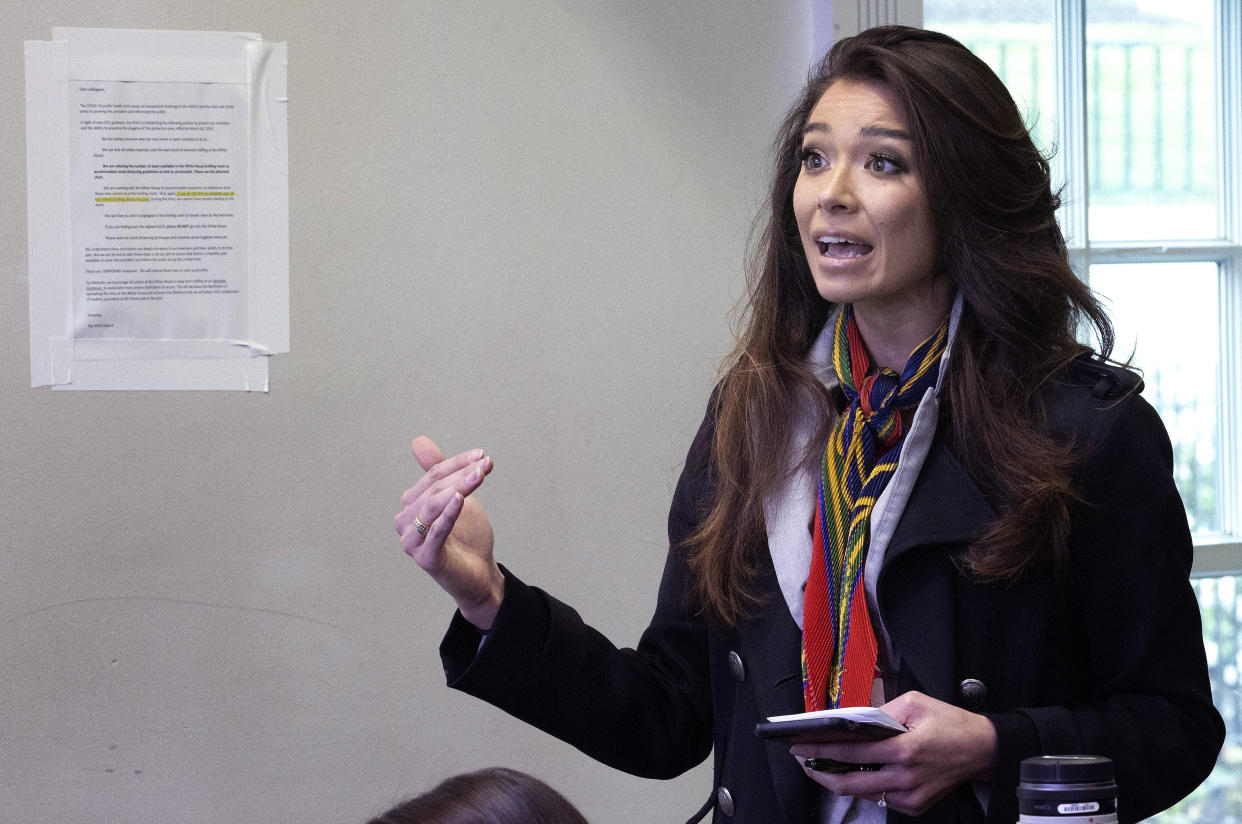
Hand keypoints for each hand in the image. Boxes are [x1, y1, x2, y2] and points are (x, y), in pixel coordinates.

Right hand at [394, 436, 503, 628]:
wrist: (479, 573)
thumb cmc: (466, 537)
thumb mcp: (457, 498)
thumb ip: (440, 473)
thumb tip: (418, 441)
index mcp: (410, 506)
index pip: (432, 476)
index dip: (457, 464)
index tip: (482, 456)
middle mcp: (404, 523)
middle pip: (433, 490)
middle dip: (460, 474)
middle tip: (485, 464)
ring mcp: (412, 542)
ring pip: (433, 506)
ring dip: (457, 488)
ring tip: (478, 476)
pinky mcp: (425, 558)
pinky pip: (436, 532)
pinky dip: (448, 513)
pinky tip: (460, 499)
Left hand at [790, 691, 996, 815]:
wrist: (983, 750)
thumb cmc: (950, 723)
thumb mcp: (915, 703)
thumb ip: (881, 712)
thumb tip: (852, 721)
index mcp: (904, 750)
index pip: (851, 752)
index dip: (820, 750)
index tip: (799, 747)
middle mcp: (905, 778)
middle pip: (849, 783)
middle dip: (820, 771)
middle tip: (802, 761)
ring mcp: (910, 797)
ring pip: (862, 793)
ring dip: (839, 779)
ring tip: (822, 764)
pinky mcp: (915, 806)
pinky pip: (880, 798)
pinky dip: (864, 785)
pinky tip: (856, 772)